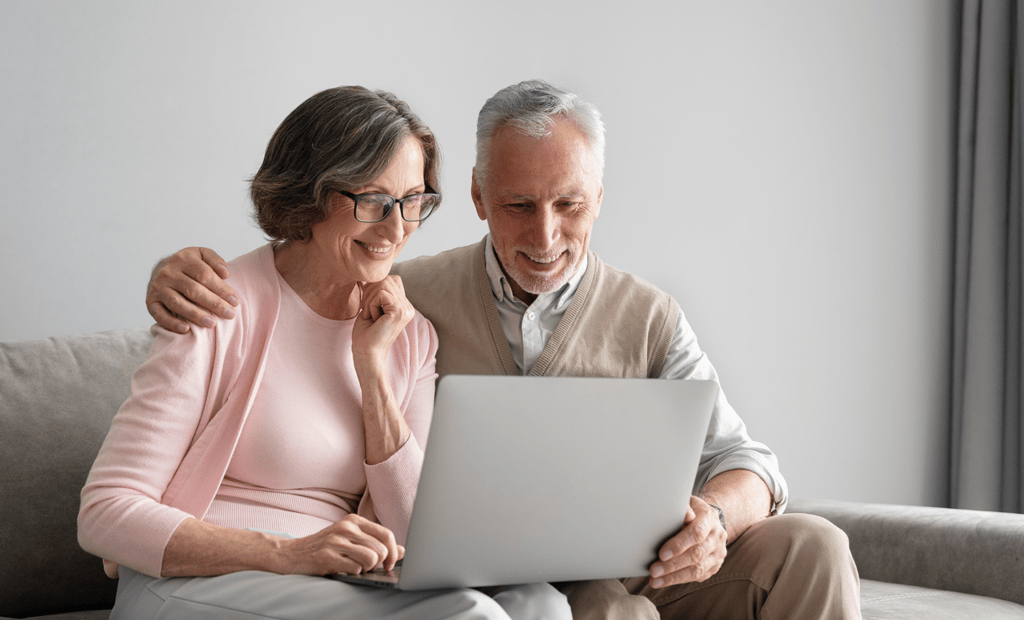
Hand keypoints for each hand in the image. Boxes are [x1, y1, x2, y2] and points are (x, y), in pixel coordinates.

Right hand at [146, 247, 238, 332]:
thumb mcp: (202, 255)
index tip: (235, 301)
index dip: (221, 289)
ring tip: (212, 323)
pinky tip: (186, 329)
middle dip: (214, 304)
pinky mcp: (150, 301)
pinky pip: (159, 314)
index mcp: (183, 259)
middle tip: (230, 315)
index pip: (205, 275)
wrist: (160, 268)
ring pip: (177, 303)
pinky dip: (171, 323)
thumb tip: (225, 274)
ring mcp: (158, 287)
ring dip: (195, 315)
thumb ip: (215, 260)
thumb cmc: (189, 265)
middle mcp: (168, 272)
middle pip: (193, 290)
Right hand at [281, 514, 403, 574]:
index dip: (394, 552)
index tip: (390, 564)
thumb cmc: (324, 547)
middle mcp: (346, 527)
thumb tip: (403, 550)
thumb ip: (375, 542)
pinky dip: (353, 573)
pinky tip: (344, 569)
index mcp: (354, 520)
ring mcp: (336, 541)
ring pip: (371, 558)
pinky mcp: (327, 556)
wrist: (291, 553)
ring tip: (356, 567)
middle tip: (370, 568)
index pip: (386, 534)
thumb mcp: (350, 539)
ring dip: (367, 569)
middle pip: (381, 549)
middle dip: (379, 564)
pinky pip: (355, 568)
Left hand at [351, 276, 414, 369]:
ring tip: (371, 316)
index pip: (391, 279)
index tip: (368, 306)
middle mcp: (408, 307)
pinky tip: (373, 318)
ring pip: (382, 284)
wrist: (366, 355)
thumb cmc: (365, 334)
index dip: (374, 288)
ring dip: (369, 299)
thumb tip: (372, 273)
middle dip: (370, 292)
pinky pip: (381, 294)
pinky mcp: (399, 312)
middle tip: (367, 312)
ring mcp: (406, 309)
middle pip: (386, 279)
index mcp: (403, 305)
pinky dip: (371, 304)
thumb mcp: (371, 307)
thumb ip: (376, 291)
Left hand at [648, 496, 726, 586]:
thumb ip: (683, 507)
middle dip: (673, 565)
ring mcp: (717, 553)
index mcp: (709, 518)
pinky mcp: (714, 566)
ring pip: (698, 569)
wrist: (710, 520)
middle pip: (696, 554)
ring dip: (674, 577)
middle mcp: (716, 537)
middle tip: (654, 571)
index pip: (696, 533)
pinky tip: (664, 581)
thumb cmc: (692, 510)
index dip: (679, 545)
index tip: (661, 554)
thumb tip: (685, 514)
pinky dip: (679, 580)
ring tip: (655, 580)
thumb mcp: (687, 502)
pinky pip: (698, 576)